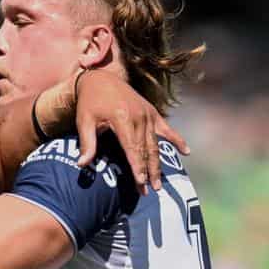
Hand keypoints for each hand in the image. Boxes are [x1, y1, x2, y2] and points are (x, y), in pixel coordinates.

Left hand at [73, 69, 188, 194]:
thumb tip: (82, 164)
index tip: (141, 183)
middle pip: (146, 150)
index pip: (132, 148)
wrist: (100, 78)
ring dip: (158, 164)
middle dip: (148, 171)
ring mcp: (148, 114)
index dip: (137, 166)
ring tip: (159, 183)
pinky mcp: (152, 112)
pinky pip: (166, 129)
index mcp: (122, 118)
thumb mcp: (84, 121)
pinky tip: (187, 152)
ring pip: (155, 144)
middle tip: (150, 190)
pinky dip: (177, 140)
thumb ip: (87, 143)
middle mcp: (139, 116)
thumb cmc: (89, 102)